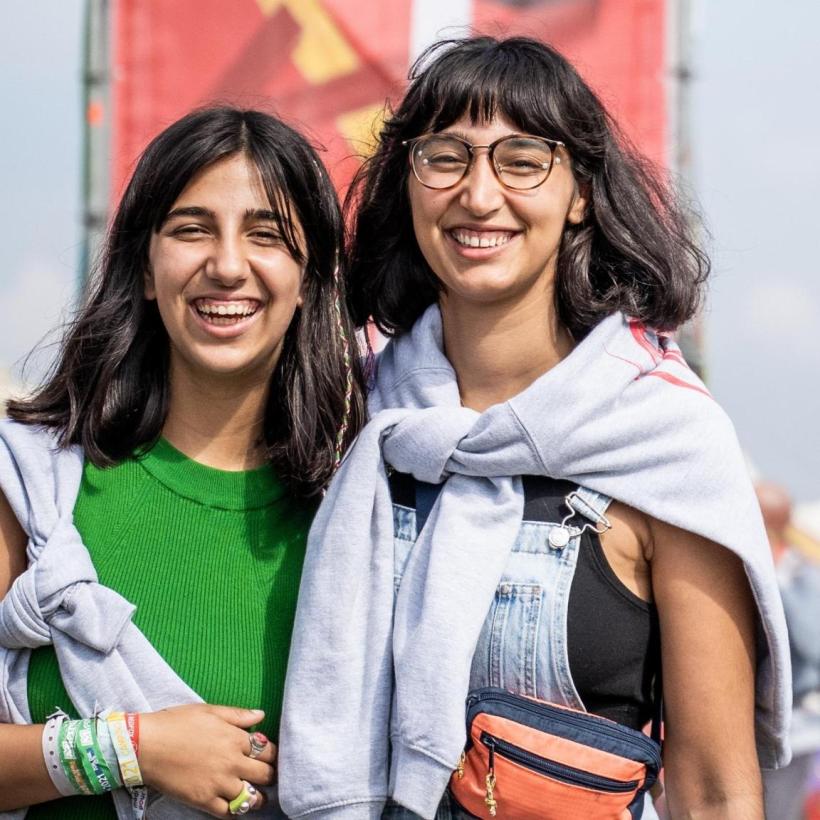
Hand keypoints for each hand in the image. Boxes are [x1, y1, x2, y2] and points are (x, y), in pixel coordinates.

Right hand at [139, 704, 276, 816]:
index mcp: (235, 738)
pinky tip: (236, 806)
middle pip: (265, 774)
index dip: (273, 754)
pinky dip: (236, 811)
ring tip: (258, 796)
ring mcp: (218, 783)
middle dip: (270, 775)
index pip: (267, 750)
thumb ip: (238, 715)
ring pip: (250, 797)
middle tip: (270, 777)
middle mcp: (232, 762)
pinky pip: (228, 812)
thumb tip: (261, 715)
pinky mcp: (203, 800)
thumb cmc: (177, 723)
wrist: (146, 745)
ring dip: (258, 798)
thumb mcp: (210, 711)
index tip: (272, 757)